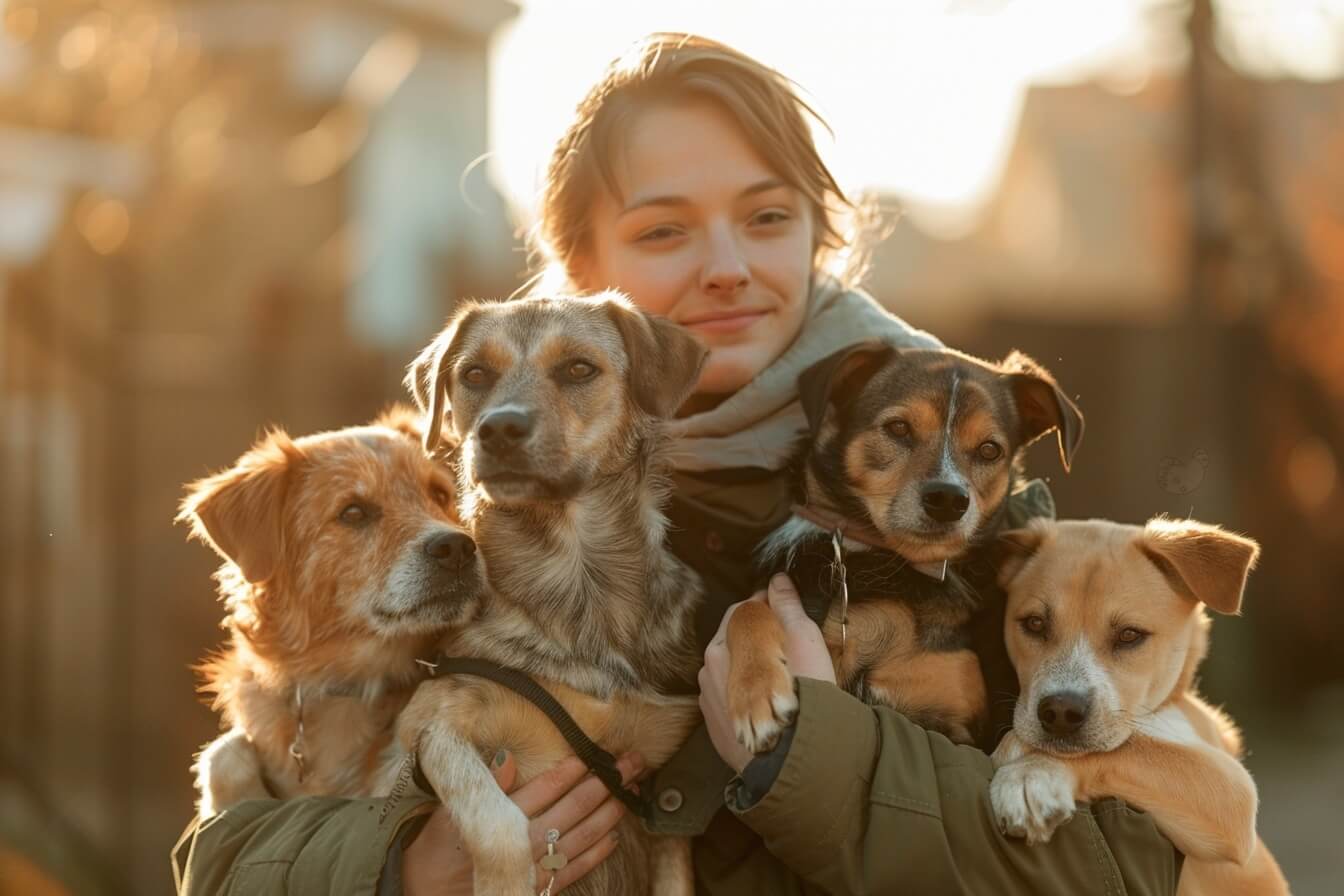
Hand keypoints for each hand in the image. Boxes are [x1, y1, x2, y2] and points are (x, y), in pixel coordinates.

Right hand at [403, 750, 641, 894]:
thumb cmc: (438, 847)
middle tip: (631, 762)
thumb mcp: (450, 812)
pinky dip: (595, 854)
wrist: (427, 892)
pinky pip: (573, 871)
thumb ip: (483, 786)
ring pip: (580, 838)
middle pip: (571, 810)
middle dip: (604, 783)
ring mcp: (532, 870)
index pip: (542, 789)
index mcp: (499, 820)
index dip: (569, 771)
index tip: (590, 754)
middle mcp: (521, 845)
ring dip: (609, 814)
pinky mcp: (537, 890)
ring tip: (630, 792)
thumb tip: (506, 759)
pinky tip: (614, 836)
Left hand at [700, 574, 834, 772]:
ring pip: (729, 669)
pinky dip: (744, 696)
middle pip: (733, 638)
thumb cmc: (805, 696)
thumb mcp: (805, 641)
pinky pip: (727, 698)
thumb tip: (776, 580)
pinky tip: (768, 705)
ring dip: (750, 667)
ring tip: (782, 681)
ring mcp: (708, 699)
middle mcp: (709, 668)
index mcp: (726, 642)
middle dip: (758, 637)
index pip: (743, 610)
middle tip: (789, 650)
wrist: (796, 760)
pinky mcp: (714, 726)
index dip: (768, 608)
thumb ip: (786, 607)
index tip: (788, 616)